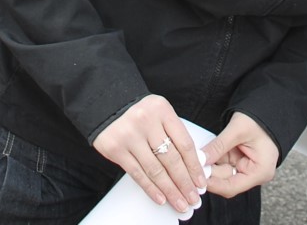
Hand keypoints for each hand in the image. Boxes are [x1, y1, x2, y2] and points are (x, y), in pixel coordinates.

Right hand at [91, 95, 208, 215]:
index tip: (201, 182)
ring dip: (170, 190)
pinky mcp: (115, 149)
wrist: (105, 103)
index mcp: (162, 109)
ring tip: (180, 203)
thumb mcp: (159, 113)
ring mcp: (129, 135)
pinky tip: (161, 198)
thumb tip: (192, 166)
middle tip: (193, 198)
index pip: (184, 143)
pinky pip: (137, 173)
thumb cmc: (139, 111)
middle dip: (184, 183)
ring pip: (155, 170)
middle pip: (171, 159)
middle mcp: (146, 121)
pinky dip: (150, 188)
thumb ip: (173, 133)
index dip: (194, 166)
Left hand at [200, 112, 277, 198]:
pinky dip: (213, 158)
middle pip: (225, 180)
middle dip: (209, 172)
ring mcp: (245, 167)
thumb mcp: (238, 130)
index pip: (232, 186)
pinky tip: (204, 153)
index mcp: (259, 171)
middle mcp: (253, 173)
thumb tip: (201, 159)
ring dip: (209, 165)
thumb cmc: (260, 118)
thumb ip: (219, 146)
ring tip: (196, 156)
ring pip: (221, 172)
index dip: (213, 184)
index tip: (197, 178)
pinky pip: (222, 163)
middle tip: (192, 164)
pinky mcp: (238, 160)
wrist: (268, 109)